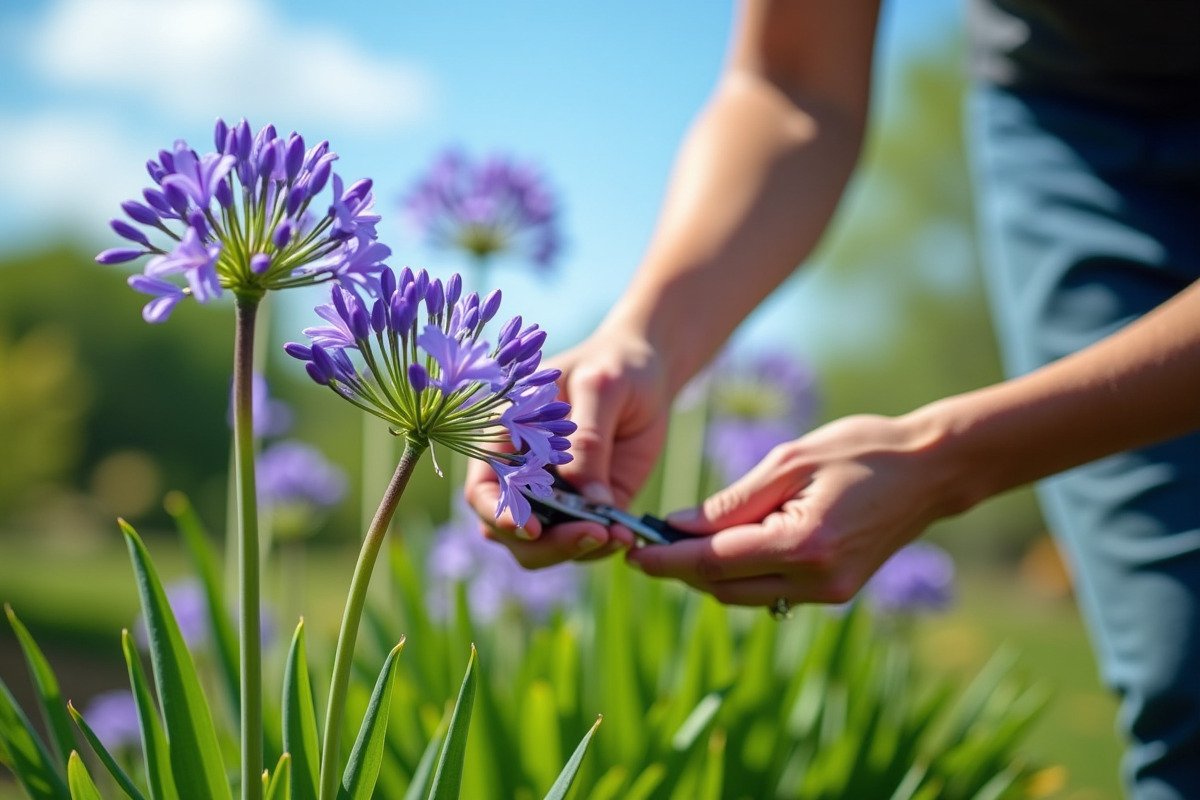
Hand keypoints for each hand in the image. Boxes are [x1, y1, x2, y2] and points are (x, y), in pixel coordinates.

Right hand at [465, 327, 673, 568]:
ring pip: (545, 545)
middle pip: (509, 531)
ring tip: (617, 535)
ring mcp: (554, 498)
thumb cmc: (612, 367)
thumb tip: (589, 499)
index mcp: (504, 439)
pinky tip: (625, 533)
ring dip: (576, 550)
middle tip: (591, 534)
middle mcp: (521, 475)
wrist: (647, 375)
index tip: (531, 527)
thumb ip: (588, 438)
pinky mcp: (588, 510)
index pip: (483, 488)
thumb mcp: (600, 387)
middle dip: (545, 544)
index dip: (498, 513)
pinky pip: (584, 541)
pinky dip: (602, 546)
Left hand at [625, 413, 970, 605]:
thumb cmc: (861, 451)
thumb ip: (732, 502)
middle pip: (723, 587)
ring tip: (674, 541)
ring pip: (743, 594)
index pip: (714, 561)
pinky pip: (769, 591)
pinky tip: (721, 545)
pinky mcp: (836, 592)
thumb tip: (678, 526)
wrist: (931, 470)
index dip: (666, 559)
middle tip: (643, 541)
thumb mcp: (789, 461)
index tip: (631, 552)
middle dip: (679, 568)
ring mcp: (829, 593)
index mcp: (803, 544)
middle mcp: (816, 580)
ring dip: (706, 573)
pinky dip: (738, 573)